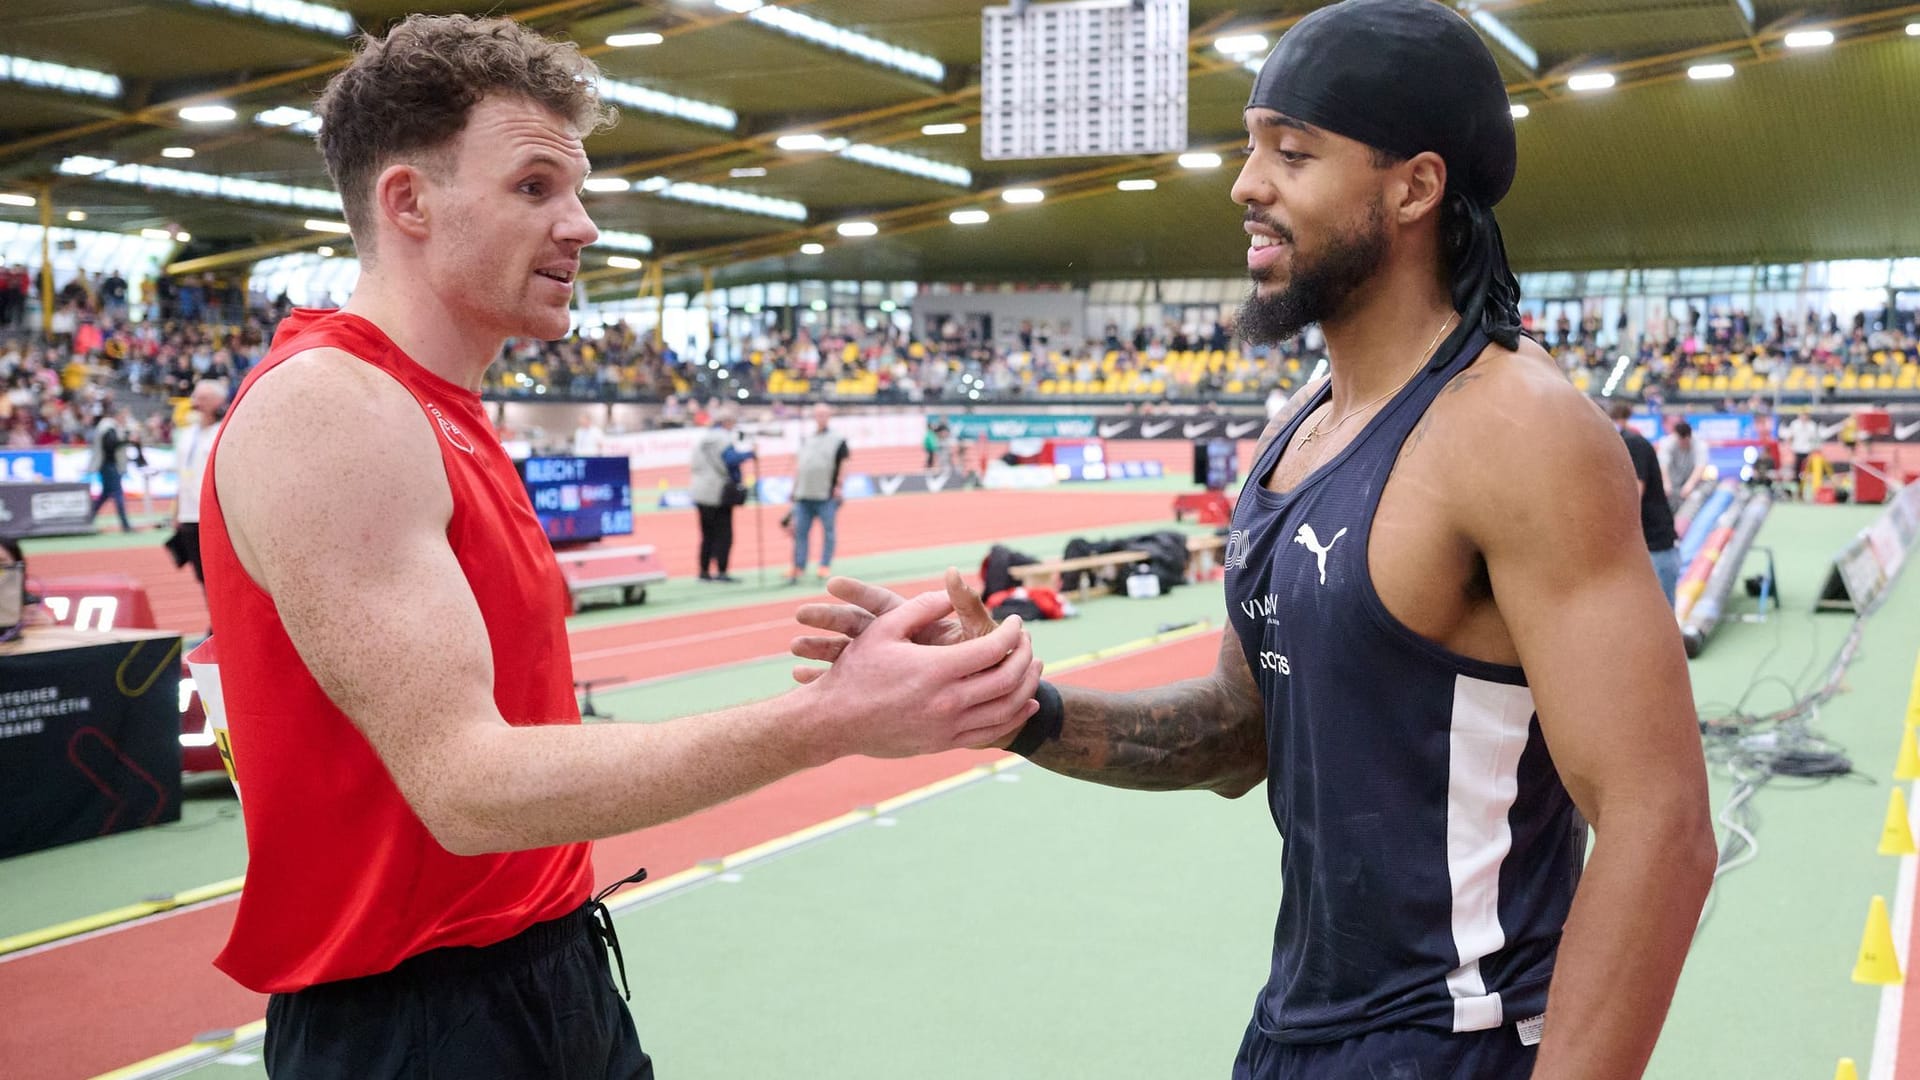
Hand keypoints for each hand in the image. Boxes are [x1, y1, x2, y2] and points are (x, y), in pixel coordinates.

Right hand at [795, 587, 1040, 757]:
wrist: (834, 722)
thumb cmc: (855, 671)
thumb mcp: (883, 629)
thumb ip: (921, 608)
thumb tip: (951, 590)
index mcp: (935, 670)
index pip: (992, 649)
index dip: (1011, 632)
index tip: (1015, 620)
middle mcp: (947, 702)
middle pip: (1008, 679)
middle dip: (1026, 657)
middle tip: (1029, 641)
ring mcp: (947, 727)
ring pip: (1006, 709)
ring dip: (1028, 686)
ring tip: (1035, 668)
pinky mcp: (943, 744)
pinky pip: (991, 732)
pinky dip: (1015, 716)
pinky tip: (1025, 703)